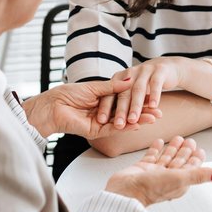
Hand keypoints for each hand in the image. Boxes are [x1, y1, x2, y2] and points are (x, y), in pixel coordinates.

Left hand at [23, 79, 160, 139]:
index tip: (153, 98)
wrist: (51, 106)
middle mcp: (104, 111)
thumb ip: (113, 87)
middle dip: (143, 112)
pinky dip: (126, 127)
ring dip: (139, 121)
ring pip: (123, 122)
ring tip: (154, 118)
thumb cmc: (68, 94)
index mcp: (103, 99)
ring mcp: (100, 122)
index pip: (125, 100)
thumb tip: (130, 80)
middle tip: (159, 112)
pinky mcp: (95, 131)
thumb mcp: (95, 87)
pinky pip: (113, 129)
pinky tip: (138, 125)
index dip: (139, 100)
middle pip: (127, 112)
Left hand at [97, 57, 188, 128]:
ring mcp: (145, 71)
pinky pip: (155, 84)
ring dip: (135, 106)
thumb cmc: (144, 81)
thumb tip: (106, 117)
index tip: (100, 120)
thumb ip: (120, 99)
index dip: (106, 106)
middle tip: (118, 124)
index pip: (110, 93)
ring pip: (138, 90)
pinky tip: (153, 106)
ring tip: (133, 120)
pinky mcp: (160, 71)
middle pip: (123, 93)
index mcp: (119, 77)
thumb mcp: (130, 88)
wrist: (167, 67)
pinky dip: (154, 95)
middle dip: (120, 110)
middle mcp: (130, 73)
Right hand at [105, 136, 211, 206]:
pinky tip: (159, 142)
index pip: (191, 168)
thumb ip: (199, 175)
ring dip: (172, 148)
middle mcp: (167, 178)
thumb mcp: (180, 179)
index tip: (200, 150)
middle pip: (179, 162)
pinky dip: (157, 149)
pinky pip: (152, 156)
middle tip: (190, 140)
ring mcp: (154, 173)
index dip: (196, 159)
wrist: (126, 192)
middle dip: (185, 151)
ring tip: (177, 138)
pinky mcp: (142, 169)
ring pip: (166, 158)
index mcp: (179, 182)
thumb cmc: (152, 189)